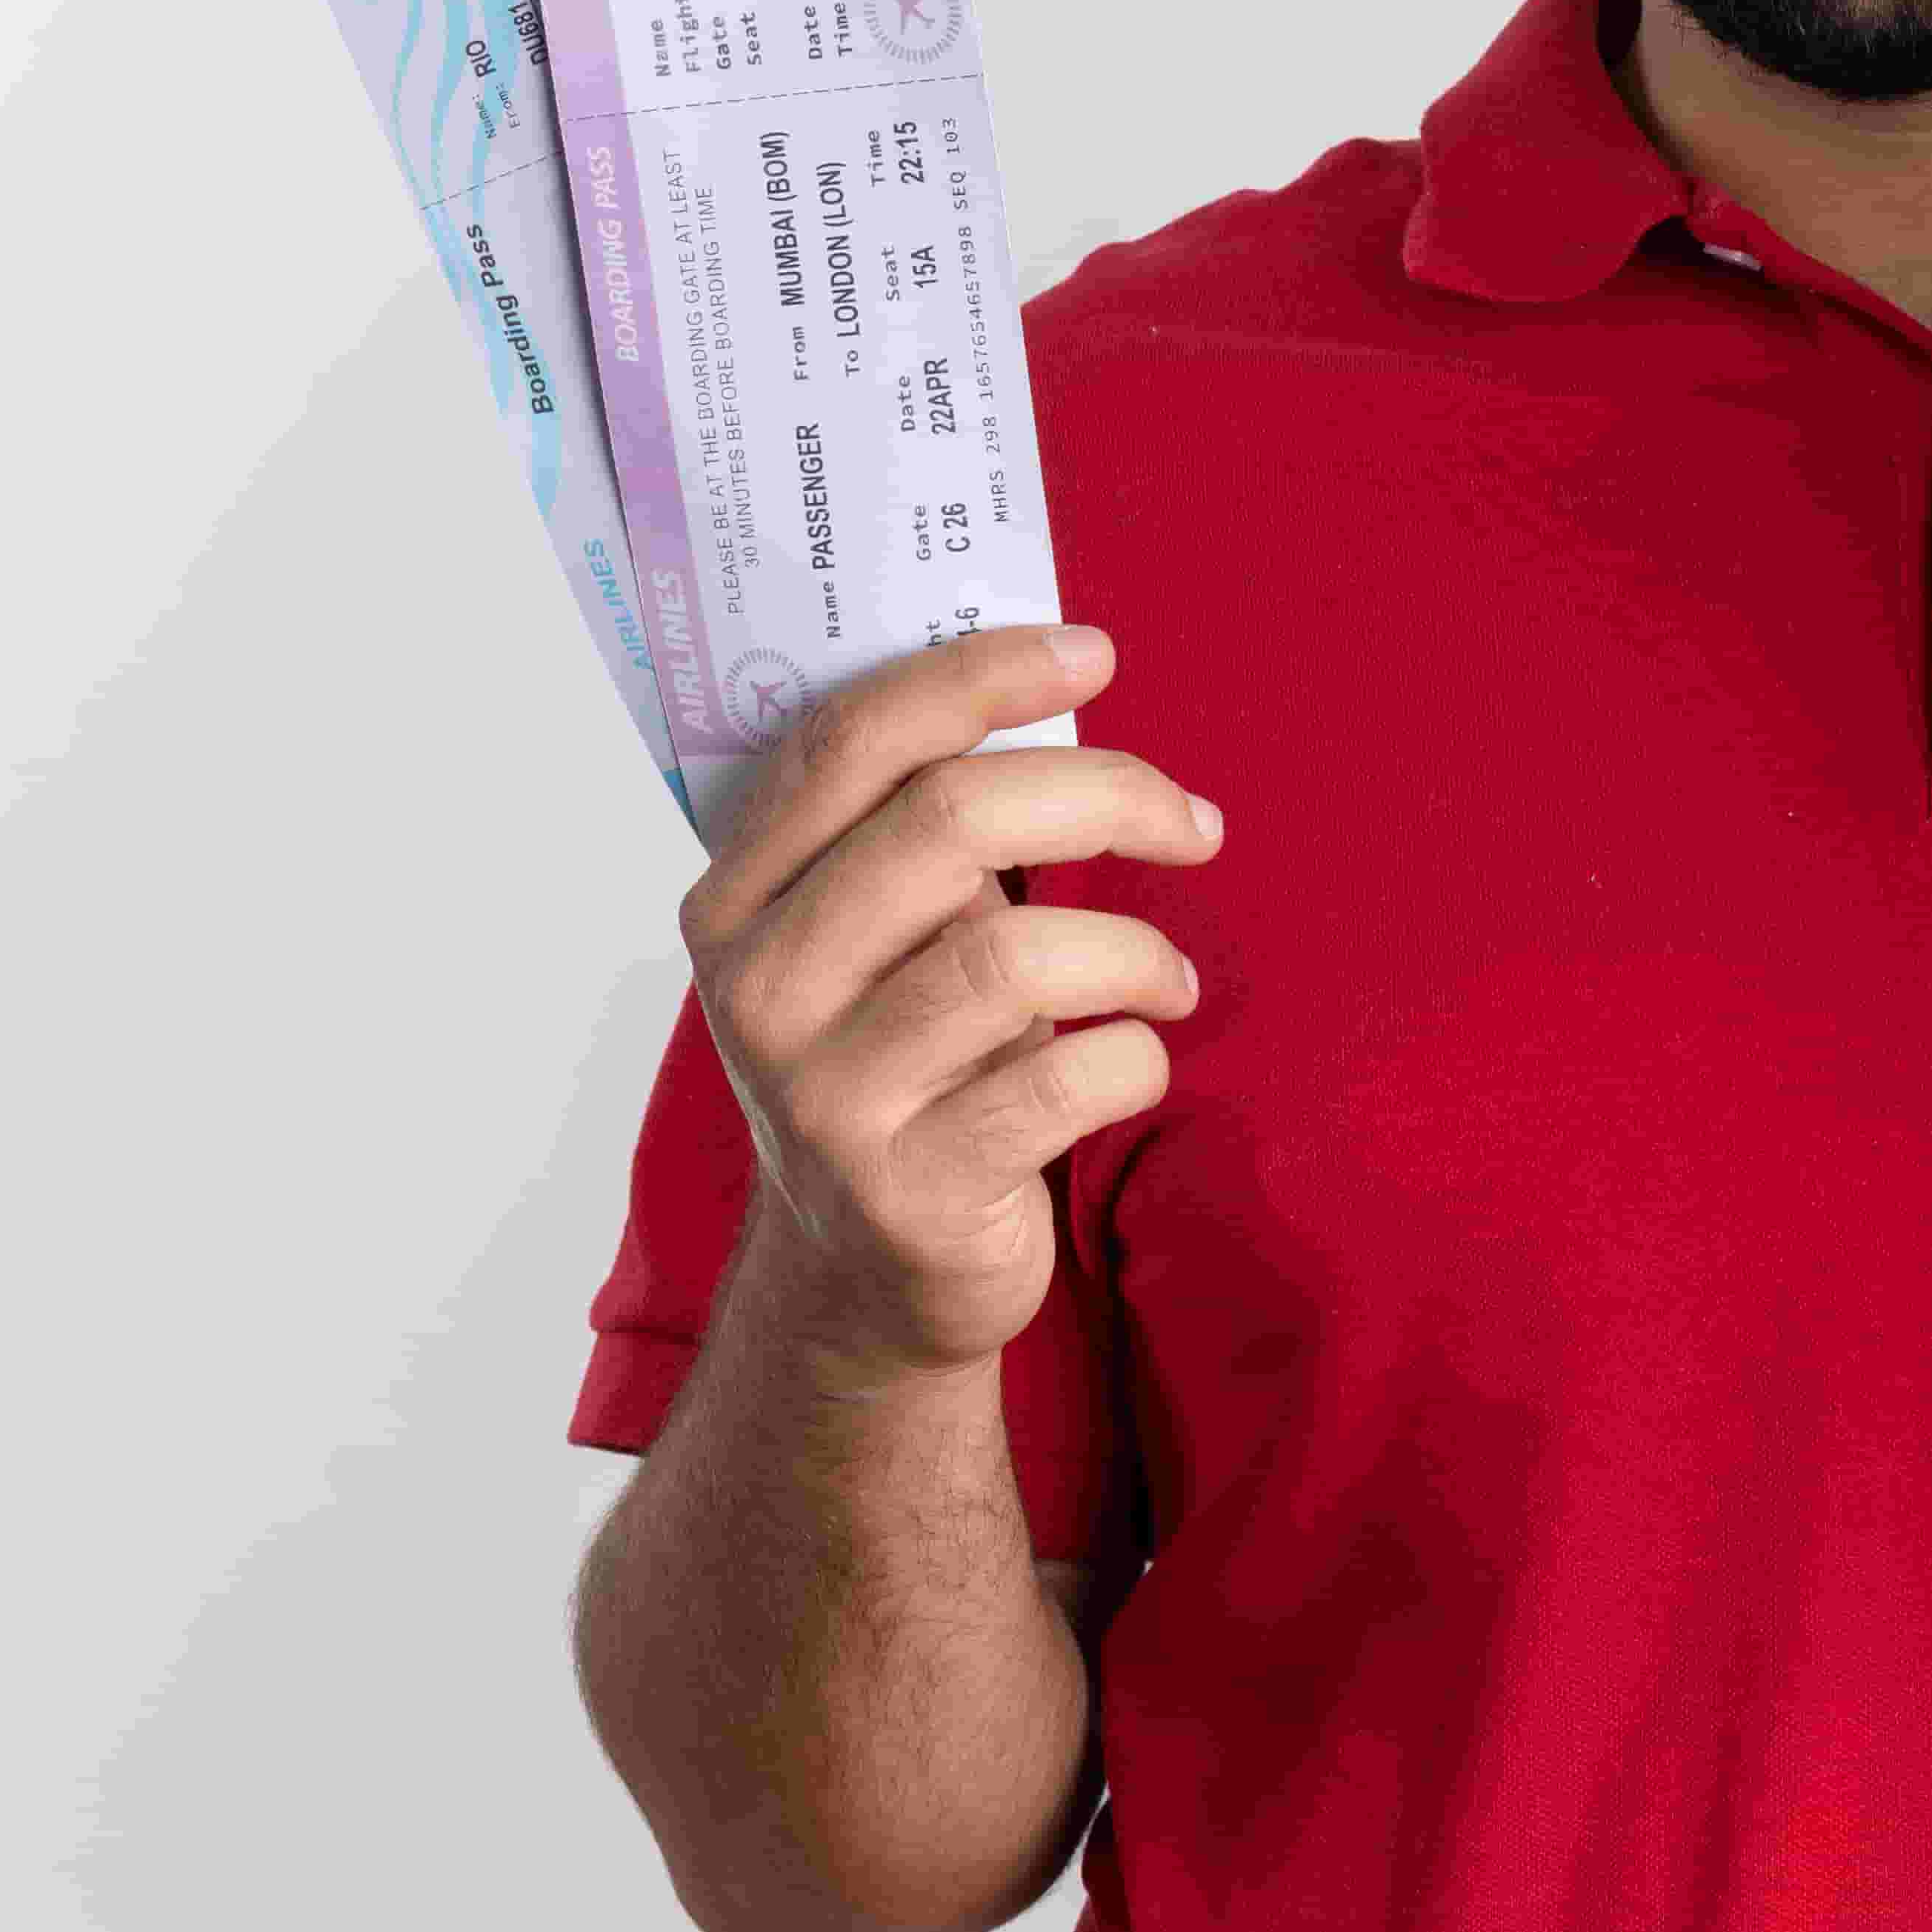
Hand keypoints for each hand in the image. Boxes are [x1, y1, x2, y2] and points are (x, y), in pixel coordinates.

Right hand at [675, 618, 1226, 1384]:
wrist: (867, 1277)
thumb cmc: (903, 1059)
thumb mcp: (877, 939)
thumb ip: (918, 827)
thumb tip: (1062, 677)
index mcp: (737, 900)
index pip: (850, 741)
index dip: (980, 676)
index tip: (1093, 654)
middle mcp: (762, 993)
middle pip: (945, 823)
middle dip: (1104, 795)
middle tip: (1194, 822)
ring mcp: (826, 1101)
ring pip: (1013, 955)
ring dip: (1133, 951)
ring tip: (1170, 978)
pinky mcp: (911, 1196)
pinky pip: (1065, 1080)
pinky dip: (1134, 1056)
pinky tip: (1136, 1059)